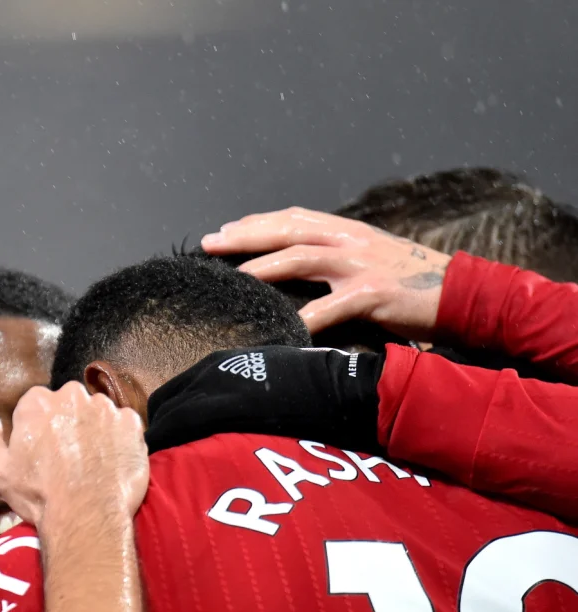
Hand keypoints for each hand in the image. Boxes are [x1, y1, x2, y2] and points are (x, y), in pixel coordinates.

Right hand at [0, 382, 147, 526]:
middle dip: (65, 422)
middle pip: (66, 403)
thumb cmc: (39, 495)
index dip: (36, 428)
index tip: (41, 450)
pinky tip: (110, 461)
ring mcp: (105, 408)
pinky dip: (118, 438)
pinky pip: (123, 424)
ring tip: (90, 460)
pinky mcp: (131, 424)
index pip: (34, 404)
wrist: (86, 518)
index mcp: (37, 402)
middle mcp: (72, 396)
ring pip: (96, 412)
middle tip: (66, 455)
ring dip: (92, 428)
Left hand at [145, 346, 384, 454]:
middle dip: (161, 435)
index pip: (172, 397)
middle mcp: (207, 373)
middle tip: (167, 465)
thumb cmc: (311, 388)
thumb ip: (239, 394)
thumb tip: (230, 420)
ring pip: (169, 418)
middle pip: (163, 408)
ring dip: (164, 444)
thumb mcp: (263, 380)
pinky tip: (178, 468)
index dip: (167, 423)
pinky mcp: (225, 405)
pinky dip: (174, 445)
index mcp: (215, 366)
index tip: (170, 447)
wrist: (338, 388)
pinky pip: (183, 427)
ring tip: (171, 474)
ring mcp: (214, 387)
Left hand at [201, 207, 451, 340]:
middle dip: (245, 236)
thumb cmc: (414, 281)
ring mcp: (361, 264)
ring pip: (299, 258)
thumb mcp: (372, 257)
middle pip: (286, 232)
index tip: (225, 230)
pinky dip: (304, 317)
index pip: (292, 219)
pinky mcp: (374, 293)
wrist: (465, 293)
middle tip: (210, 244)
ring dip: (262, 267)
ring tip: (234, 278)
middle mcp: (350, 240)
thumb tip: (297, 264)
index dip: (255, 223)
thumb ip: (336, 256)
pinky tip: (282, 327)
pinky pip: (329, 307)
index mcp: (348, 230)